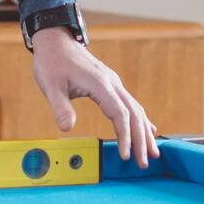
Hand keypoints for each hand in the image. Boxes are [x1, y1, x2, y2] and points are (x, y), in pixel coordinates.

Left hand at [30, 30, 159, 167]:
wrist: (56, 41)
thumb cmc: (52, 62)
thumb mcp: (50, 86)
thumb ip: (60, 107)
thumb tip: (66, 128)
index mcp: (100, 84)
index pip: (119, 114)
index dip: (124, 136)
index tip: (125, 155)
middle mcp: (112, 83)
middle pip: (134, 114)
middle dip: (141, 140)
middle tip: (144, 162)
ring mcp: (113, 83)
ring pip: (136, 109)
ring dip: (144, 132)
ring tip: (153, 152)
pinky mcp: (111, 85)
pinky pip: (130, 104)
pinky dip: (140, 119)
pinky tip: (148, 129)